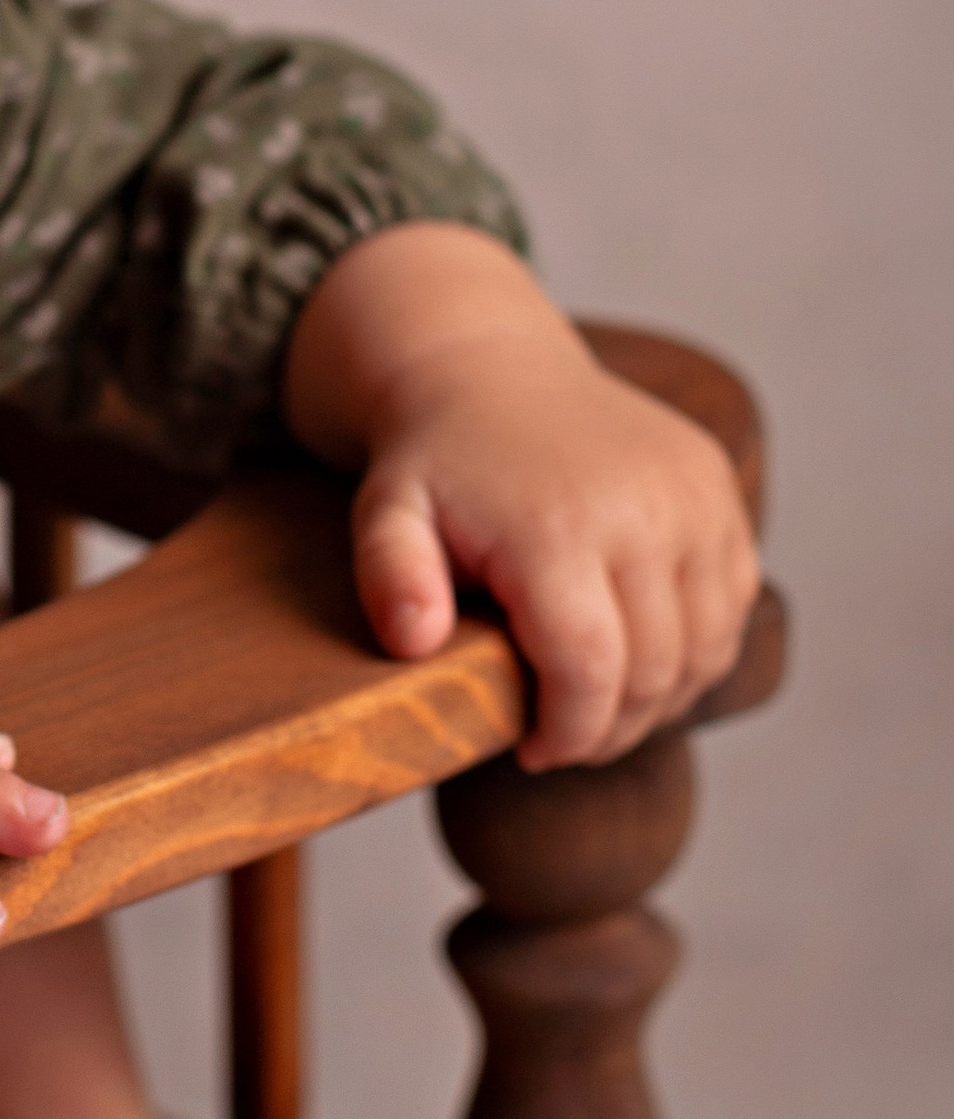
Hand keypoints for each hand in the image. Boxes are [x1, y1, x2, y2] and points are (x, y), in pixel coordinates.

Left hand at [284, 226, 758, 768]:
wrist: (490, 367)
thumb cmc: (435, 459)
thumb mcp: (385, 512)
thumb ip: (392, 577)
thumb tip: (414, 641)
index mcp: (556, 524)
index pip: (590, 671)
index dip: (569, 733)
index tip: (532, 751)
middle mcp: (642, 508)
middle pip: (653, 671)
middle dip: (608, 728)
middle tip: (562, 738)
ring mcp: (692, 496)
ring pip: (705, 648)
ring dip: (659, 698)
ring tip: (599, 702)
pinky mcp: (718, 487)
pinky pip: (734, 602)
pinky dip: (698, 648)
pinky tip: (643, 655)